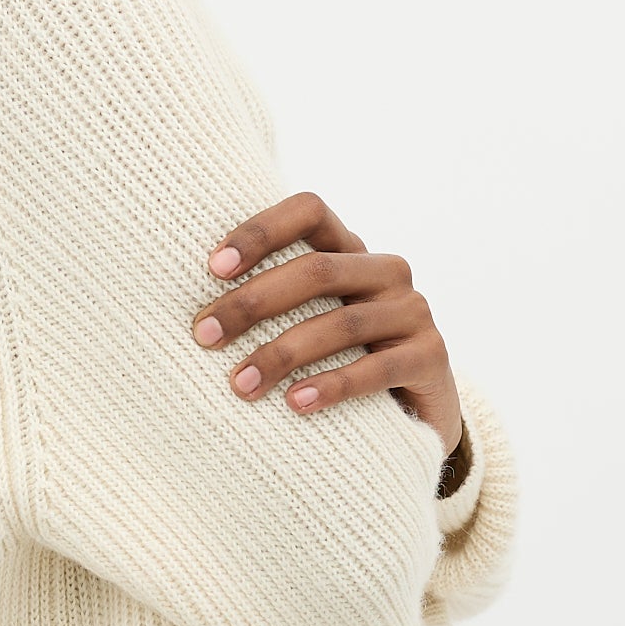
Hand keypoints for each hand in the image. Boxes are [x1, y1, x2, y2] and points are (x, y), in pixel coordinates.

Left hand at [192, 191, 464, 456]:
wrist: (417, 413)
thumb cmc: (341, 360)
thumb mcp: (309, 321)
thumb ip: (272, 302)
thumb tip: (193, 313)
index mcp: (351, 250)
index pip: (309, 212)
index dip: (261, 231)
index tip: (213, 268)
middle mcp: (386, 271)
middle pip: (317, 270)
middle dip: (253, 302)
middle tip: (204, 335)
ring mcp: (413, 312)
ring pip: (342, 323)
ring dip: (283, 354)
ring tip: (240, 385)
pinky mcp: (431, 357)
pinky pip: (376, 368)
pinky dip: (332, 385)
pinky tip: (295, 403)